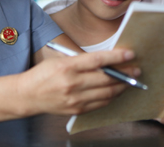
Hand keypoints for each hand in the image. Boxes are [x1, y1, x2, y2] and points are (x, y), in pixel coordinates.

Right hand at [19, 48, 138, 116]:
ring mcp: (75, 99)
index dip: (116, 57)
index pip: (98, 60)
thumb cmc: (44, 74)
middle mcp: (72, 83)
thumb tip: (107, 59)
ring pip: (106, 93)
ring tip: (130, 80)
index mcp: (68, 66)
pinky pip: (100, 104)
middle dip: (125, 74)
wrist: (28, 95)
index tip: (130, 54)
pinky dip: (111, 97)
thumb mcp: (61, 60)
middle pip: (106, 79)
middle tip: (136, 69)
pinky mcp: (76, 110)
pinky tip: (116, 91)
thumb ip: (83, 60)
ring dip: (121, 87)